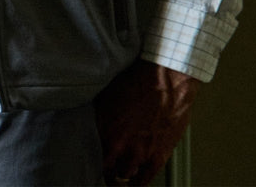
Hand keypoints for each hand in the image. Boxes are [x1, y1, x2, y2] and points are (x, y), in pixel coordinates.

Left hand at [94, 59, 200, 185]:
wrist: (166, 80)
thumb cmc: (138, 81)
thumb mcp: (108, 96)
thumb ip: (100, 116)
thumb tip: (92, 124)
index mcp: (104, 127)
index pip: (91, 153)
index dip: (90, 157)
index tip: (90, 157)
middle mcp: (119, 144)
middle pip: (106, 169)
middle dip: (105, 168)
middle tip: (105, 167)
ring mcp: (139, 153)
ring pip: (124, 175)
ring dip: (121, 173)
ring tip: (119, 171)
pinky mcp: (158, 157)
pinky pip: (143, 180)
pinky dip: (137, 183)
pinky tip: (133, 182)